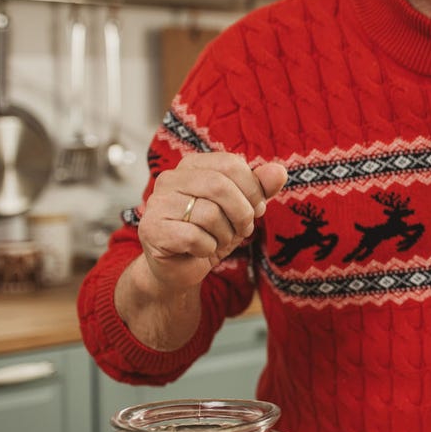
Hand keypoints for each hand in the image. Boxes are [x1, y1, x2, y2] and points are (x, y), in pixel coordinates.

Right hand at [137, 153, 287, 292]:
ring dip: (225, 234)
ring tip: (219, 240)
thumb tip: (279, 171)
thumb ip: (261, 188)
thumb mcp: (242, 208)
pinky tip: (200, 250)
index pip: (231, 164)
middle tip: (243, 229)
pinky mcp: (151, 229)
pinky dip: (207, 248)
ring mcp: (157, 203)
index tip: (257, 208)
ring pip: (209, 214)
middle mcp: (170, 179)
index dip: (253, 189)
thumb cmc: (212, 231)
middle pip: (220, 187)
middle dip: (242, 213)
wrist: (181, 267)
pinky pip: (193, 237)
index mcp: (193, 165)